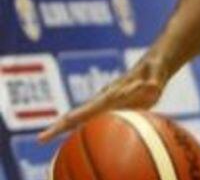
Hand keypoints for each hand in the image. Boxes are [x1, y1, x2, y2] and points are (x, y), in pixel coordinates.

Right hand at [38, 53, 169, 142]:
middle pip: (79, 113)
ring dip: (65, 125)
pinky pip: (93, 116)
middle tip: (41, 138)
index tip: (58, 126)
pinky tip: (71, 132)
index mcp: (112, 93)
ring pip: (82, 114)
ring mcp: (107, 101)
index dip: (74, 118)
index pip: (89, 108)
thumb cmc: (156, 69)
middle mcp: (105, 97)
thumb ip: (155, 82)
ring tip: (46, 136)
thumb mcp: (157, 74)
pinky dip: (78, 123)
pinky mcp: (113, 104)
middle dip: (60, 125)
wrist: (155, 64)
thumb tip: (154, 86)